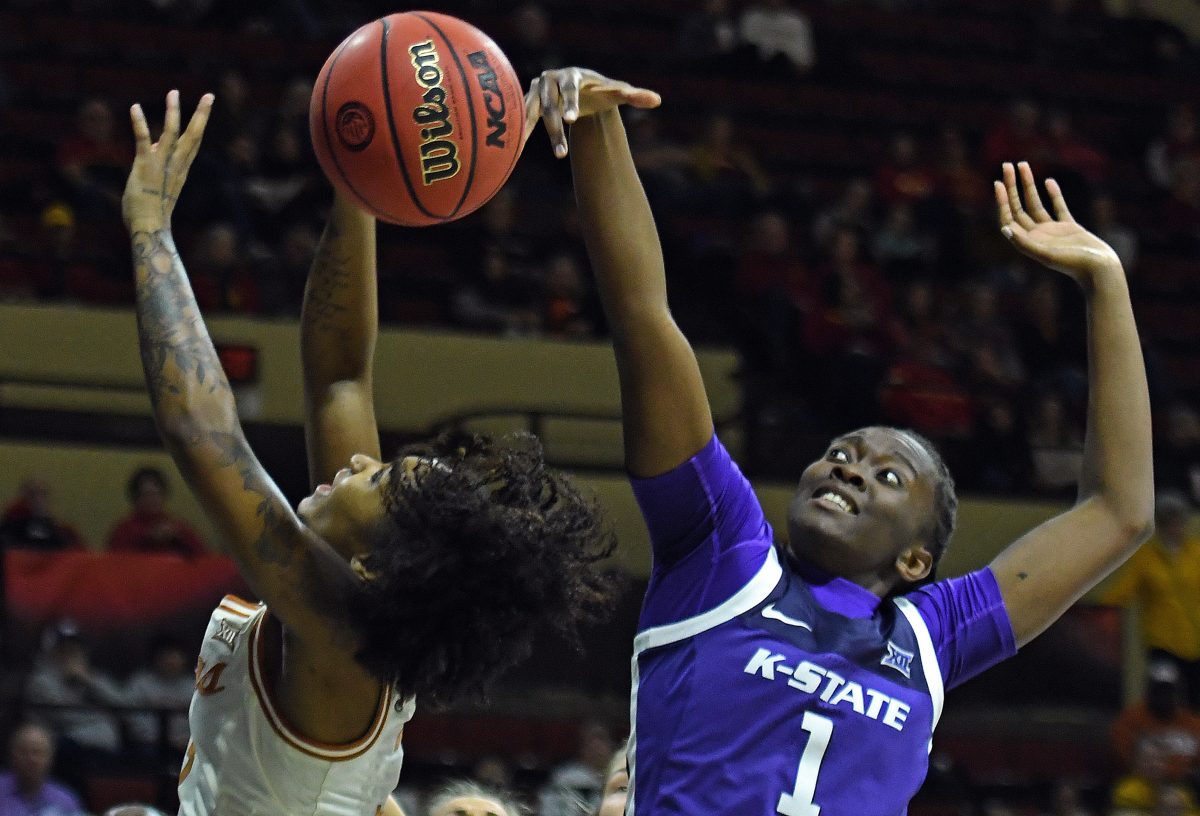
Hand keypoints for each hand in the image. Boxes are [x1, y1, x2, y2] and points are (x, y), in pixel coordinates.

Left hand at [122, 90, 214, 231]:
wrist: (149, 228)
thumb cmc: (151, 211)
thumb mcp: (157, 181)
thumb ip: (158, 161)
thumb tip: (156, 144)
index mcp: (181, 170)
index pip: (193, 142)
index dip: (200, 122)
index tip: (206, 105)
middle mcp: (176, 165)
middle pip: (194, 136)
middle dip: (202, 114)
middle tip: (210, 95)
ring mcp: (161, 164)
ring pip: (172, 134)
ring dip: (173, 112)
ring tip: (174, 92)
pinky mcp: (145, 165)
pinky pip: (143, 140)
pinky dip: (139, 123)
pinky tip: (134, 107)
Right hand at [524, 67, 660, 157]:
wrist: (577, 90)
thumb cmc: (599, 92)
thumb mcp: (615, 92)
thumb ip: (634, 96)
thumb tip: (657, 100)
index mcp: (573, 76)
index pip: (570, 88)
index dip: (570, 102)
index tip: (572, 120)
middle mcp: (551, 80)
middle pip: (550, 104)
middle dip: (554, 128)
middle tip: (562, 154)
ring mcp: (537, 91)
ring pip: (532, 113)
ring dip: (532, 133)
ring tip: (534, 156)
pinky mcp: (527, 102)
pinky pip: (521, 118)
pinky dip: (519, 133)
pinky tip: (514, 151)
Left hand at [995, 161, 1120, 285]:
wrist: (1099, 269)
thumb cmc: (1073, 264)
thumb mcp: (1046, 254)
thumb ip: (1025, 243)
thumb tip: (1005, 229)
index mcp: (1028, 242)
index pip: (1009, 218)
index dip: (1002, 201)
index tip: (999, 182)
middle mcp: (1036, 235)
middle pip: (1019, 207)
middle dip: (1012, 187)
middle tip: (1007, 165)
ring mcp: (1052, 231)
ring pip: (1036, 203)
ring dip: (1029, 185)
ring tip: (1023, 164)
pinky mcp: (1069, 227)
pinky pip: (1058, 207)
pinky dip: (1053, 194)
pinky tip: (1048, 181)